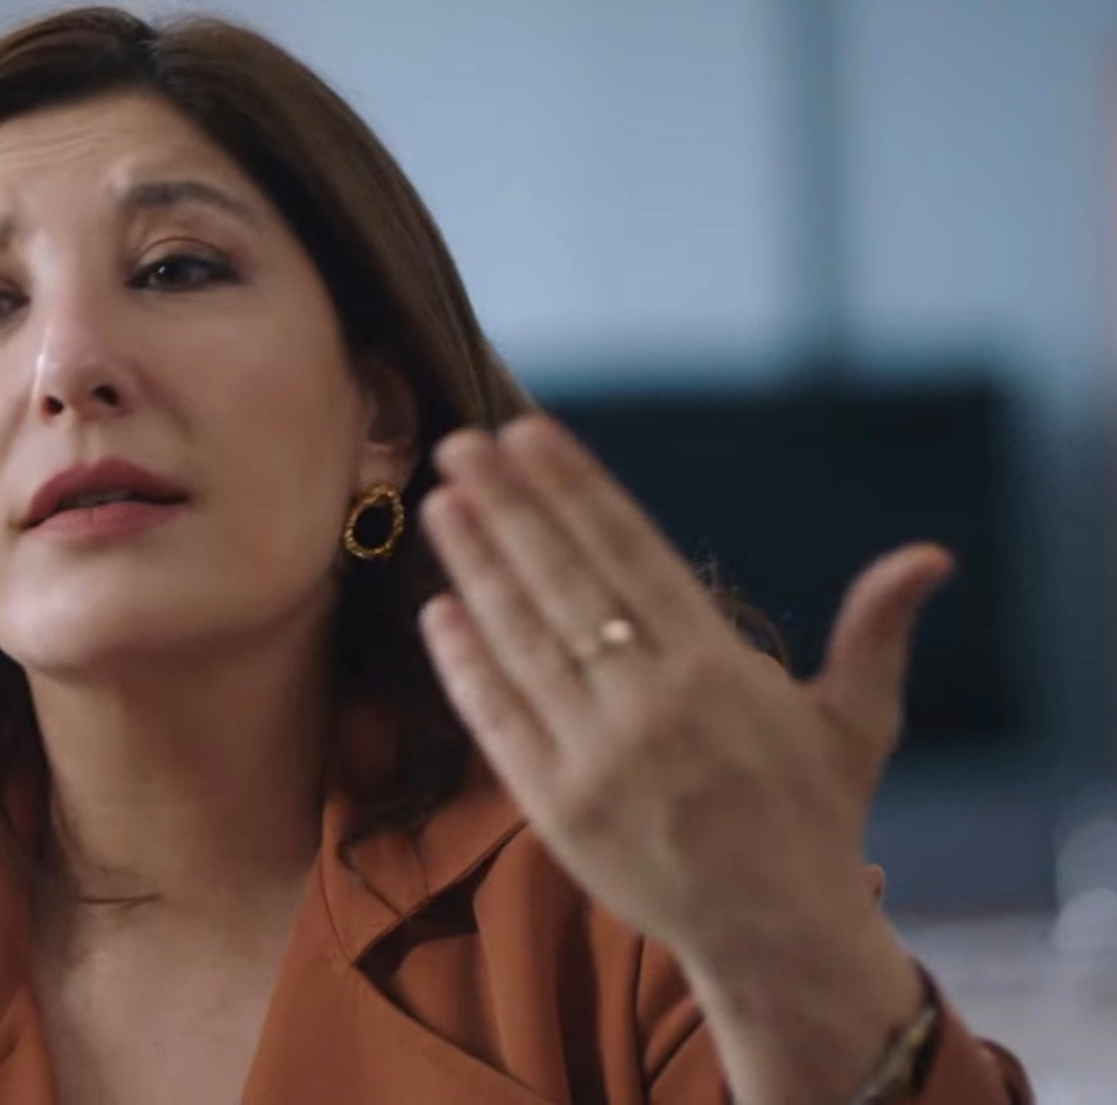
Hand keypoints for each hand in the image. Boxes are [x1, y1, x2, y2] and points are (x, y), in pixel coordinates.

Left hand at [414, 414, 953, 961]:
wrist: (773, 934)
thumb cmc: (810, 817)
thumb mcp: (856, 723)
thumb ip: (875, 632)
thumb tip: (928, 555)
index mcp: (718, 669)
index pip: (629, 553)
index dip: (575, 489)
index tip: (528, 433)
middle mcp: (653, 704)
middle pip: (564, 581)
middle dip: (509, 506)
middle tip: (461, 444)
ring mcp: (597, 756)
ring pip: (522, 639)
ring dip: (475, 566)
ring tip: (441, 503)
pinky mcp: (555, 807)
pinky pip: (498, 719)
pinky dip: (465, 663)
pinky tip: (438, 609)